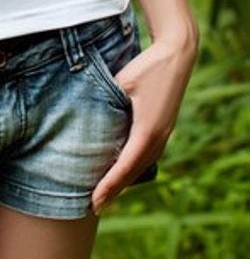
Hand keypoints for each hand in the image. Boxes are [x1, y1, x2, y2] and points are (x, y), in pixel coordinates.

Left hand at [92, 31, 196, 213]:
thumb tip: (85, 115)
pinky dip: (134, 168)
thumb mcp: (122, 81)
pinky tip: (124, 170)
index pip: (124, 166)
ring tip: (106, 194)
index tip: (94, 200)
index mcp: (147, 129)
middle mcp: (158, 137)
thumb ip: (105, 99)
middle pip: (133, 172)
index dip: (108, 185)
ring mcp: (164, 134)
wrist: (176, 54)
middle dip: (114, 190)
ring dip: (125, 181)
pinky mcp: (165, 128)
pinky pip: (148, 155)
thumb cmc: (147, 66)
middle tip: (94, 206)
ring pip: (142, 165)